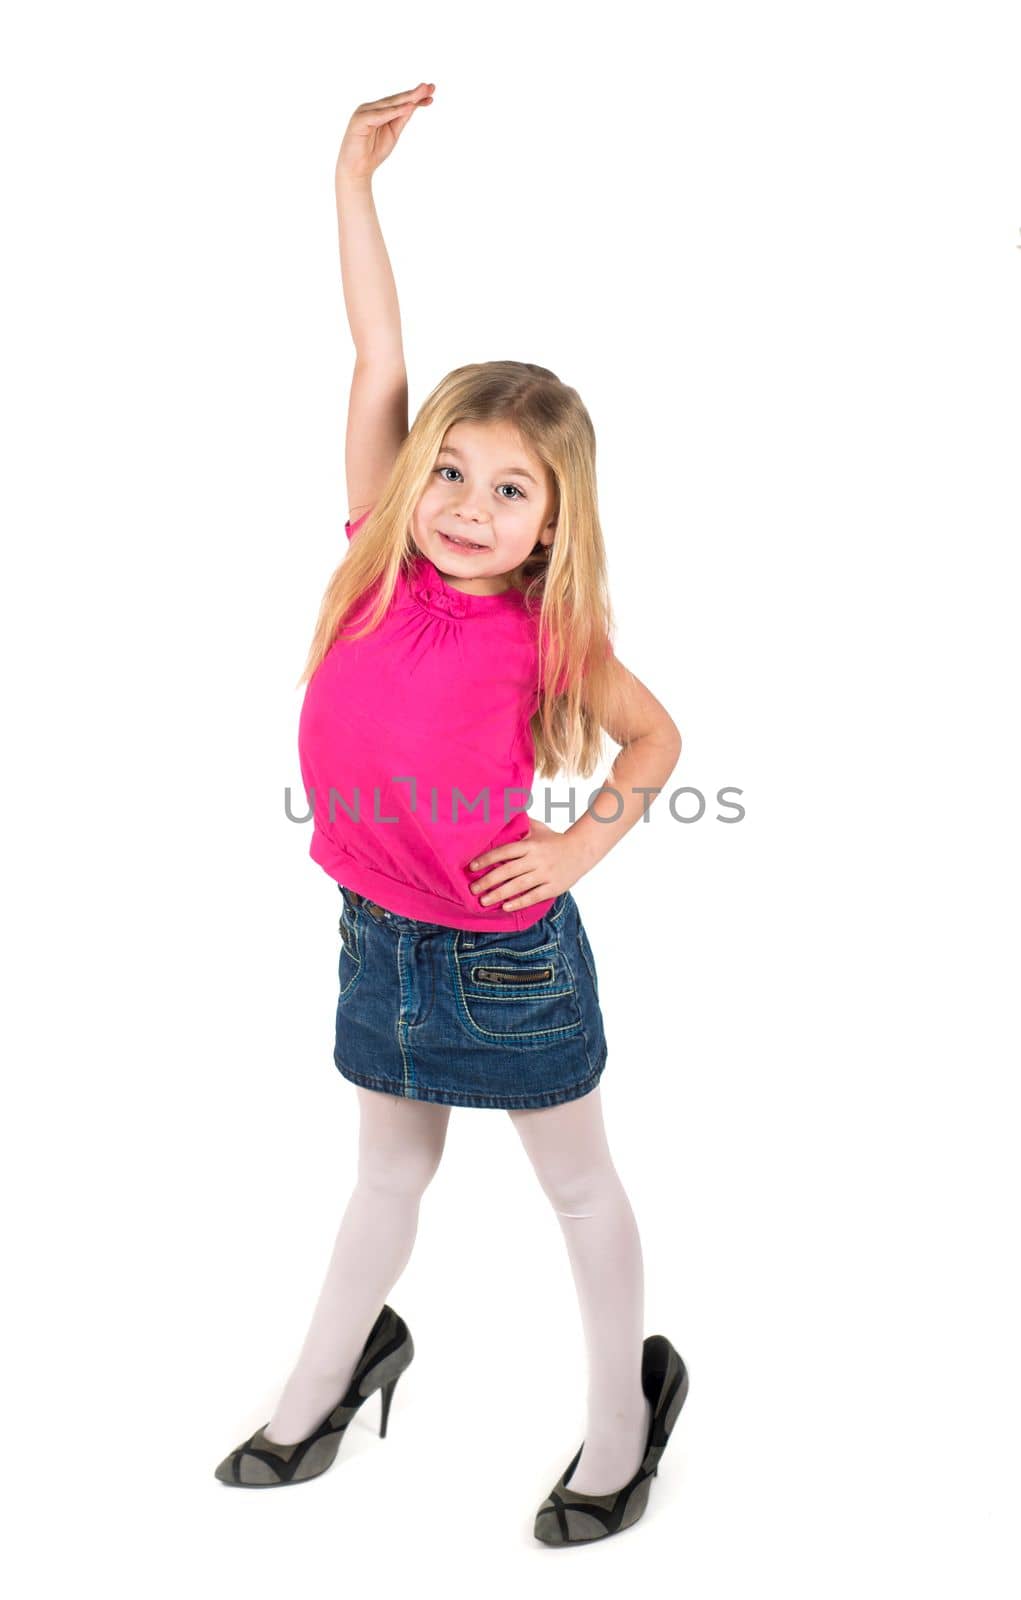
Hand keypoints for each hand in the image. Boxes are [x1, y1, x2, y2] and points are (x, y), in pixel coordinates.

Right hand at [336, 83, 434, 183]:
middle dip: (414, 94)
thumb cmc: (373, 152)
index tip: (431, 93)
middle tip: (430, 86)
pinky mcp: (359, 120)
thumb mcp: (393, 133)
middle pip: (396, 100)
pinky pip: (379, 115)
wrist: (356, 169)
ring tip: (421, 94)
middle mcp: (371, 107)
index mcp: (379, 110)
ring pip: (389, 104)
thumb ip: (401, 119)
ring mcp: (364, 112)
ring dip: (406, 99)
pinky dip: (393, 112)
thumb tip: (413, 105)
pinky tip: (407, 108)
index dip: (415, 97)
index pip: (399, 101)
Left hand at [466, 817, 586, 912]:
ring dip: (499, 894)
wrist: (582, 850)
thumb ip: (520, 825)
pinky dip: (520, 902)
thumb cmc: (555, 839)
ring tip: (484, 901)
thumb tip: (501, 815)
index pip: (504, 851)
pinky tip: (506, 906)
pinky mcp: (554, 887)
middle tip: (473, 888)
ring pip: (519, 885)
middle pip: (508, 871)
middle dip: (488, 880)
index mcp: (530, 845)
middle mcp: (536, 859)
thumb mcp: (538, 828)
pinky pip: (534, 896)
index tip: (471, 867)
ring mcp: (545, 874)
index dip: (487, 859)